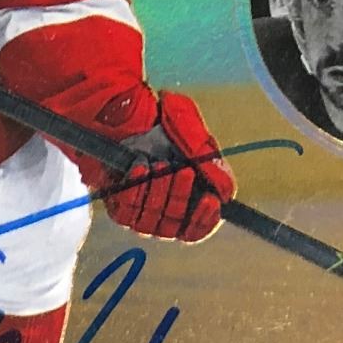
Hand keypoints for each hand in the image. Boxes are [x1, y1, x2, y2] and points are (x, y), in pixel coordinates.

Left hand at [82, 86, 235, 242]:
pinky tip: (140, 167)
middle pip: (175, 225)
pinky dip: (136, 188)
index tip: (209, 200)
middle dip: (181, 195)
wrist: (128, 112)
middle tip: (183, 170)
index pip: (196, 230)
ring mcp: (139, 211)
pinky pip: (127, 211)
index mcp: (187, 200)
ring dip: (158, 190)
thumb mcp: (196, 139)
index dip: (204, 220)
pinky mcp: (117, 206)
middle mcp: (163, 211)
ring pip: (152, 220)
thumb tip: (226, 194)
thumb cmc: (164, 124)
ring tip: (159, 164)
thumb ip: (214, 168)